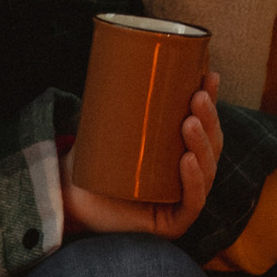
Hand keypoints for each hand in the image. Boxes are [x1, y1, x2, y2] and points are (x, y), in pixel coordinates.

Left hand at [63, 77, 222, 240]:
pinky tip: (188, 162)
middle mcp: (187, 177)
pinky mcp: (173, 225)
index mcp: (179, 153)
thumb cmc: (90, 160)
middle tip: (196, 97)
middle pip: (210, 147)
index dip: (212, 101)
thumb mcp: (109, 122)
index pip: (203, 125)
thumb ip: (120, 94)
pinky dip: (194, 183)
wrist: (65, 197)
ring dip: (202, 145)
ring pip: (206, 172)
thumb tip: (126, 51)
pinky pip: (192, 204)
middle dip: (209, 121)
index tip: (209, 74)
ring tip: (188, 123)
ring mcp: (182, 202)